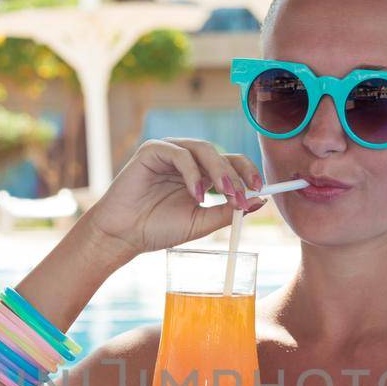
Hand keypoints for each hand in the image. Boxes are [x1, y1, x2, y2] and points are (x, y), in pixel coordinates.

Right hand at [84, 138, 267, 257]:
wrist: (125, 235)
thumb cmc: (158, 229)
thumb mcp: (201, 223)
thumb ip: (227, 212)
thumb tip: (260, 201)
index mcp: (201, 175)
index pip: (230, 164)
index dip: (247, 173)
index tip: (261, 188)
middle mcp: (187, 161)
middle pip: (220, 154)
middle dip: (235, 175)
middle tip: (242, 195)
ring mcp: (169, 153)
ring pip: (203, 149)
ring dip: (218, 171)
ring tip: (224, 193)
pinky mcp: (152, 150)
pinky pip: (179, 154)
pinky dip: (192, 173)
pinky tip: (195, 195)